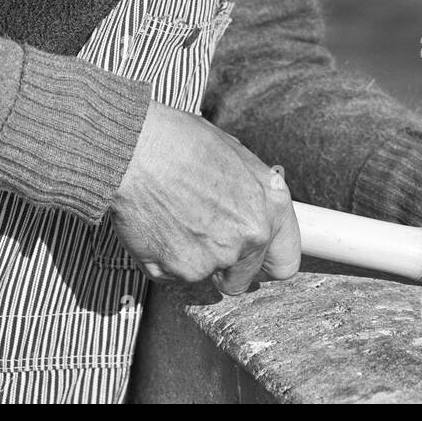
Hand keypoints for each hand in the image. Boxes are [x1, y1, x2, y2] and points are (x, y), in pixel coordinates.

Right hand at [112, 100, 300, 293]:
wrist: (136, 149)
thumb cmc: (181, 142)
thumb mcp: (236, 155)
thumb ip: (253, 192)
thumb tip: (252, 205)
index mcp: (270, 208)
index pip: (285, 262)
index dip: (265, 260)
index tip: (253, 257)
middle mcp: (250, 238)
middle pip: (242, 278)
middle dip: (225, 264)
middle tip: (201, 235)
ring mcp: (215, 258)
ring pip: (204, 274)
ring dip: (190, 256)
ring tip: (173, 216)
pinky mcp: (179, 271)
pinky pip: (173, 275)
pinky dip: (164, 258)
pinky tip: (157, 224)